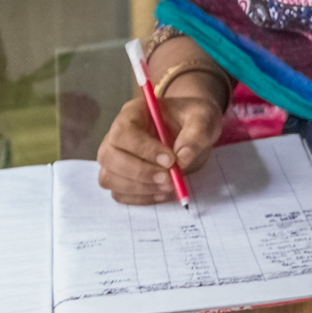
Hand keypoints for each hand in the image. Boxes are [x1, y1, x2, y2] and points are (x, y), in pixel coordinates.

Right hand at [97, 87, 223, 204]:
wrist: (191, 131)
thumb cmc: (192, 119)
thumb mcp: (202, 119)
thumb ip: (195, 134)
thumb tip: (182, 159)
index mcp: (132, 114)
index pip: (123, 132)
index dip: (143, 149)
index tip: (170, 160)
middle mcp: (116, 136)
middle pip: (109, 157)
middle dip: (139, 172)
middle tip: (169, 179)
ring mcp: (114, 158)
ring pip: (109, 178)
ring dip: (139, 188)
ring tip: (169, 186)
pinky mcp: (120, 178)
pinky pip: (119, 194)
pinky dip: (140, 198)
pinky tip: (162, 194)